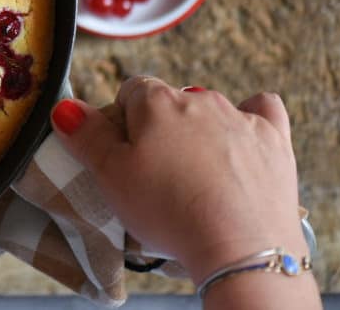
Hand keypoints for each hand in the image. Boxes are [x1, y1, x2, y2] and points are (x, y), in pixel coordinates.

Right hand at [51, 76, 306, 283]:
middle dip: (160, 127)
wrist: (240, 247)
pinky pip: (262, 109)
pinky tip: (241, 137)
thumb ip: (86, 135)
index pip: (130, 91)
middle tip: (155, 171)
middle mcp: (199, 99)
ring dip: (199, 129)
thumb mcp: (111, 176)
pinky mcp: (274, 139)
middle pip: (170, 101)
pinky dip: (250, 117)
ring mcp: (240, 117)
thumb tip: (65, 106)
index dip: (123, 120)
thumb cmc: (169, 210)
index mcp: (156, 102)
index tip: (124, 153)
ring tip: (194, 174)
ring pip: (210, 109)